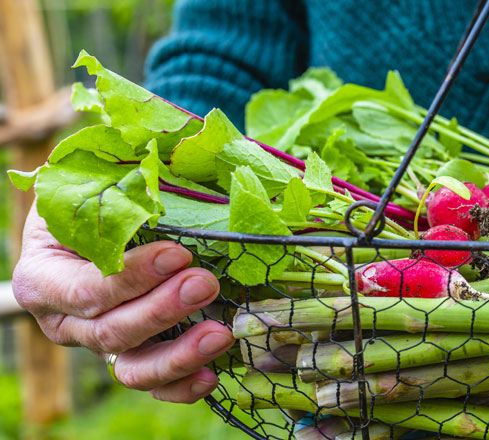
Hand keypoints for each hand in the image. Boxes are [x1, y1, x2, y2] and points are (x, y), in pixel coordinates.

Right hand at [12, 205, 231, 402]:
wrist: (99, 220)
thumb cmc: (97, 197)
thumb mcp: (95, 184)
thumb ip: (120, 185)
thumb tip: (163, 165)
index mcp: (44, 277)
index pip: (86, 290)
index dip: (132, 278)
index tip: (178, 253)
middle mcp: (66, 321)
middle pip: (111, 331)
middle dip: (162, 310)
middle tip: (205, 283)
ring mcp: (100, 344)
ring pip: (132, 368)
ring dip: (179, 355)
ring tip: (220, 334)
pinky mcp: (133, 357)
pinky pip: (154, 384)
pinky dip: (182, 385)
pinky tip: (213, 375)